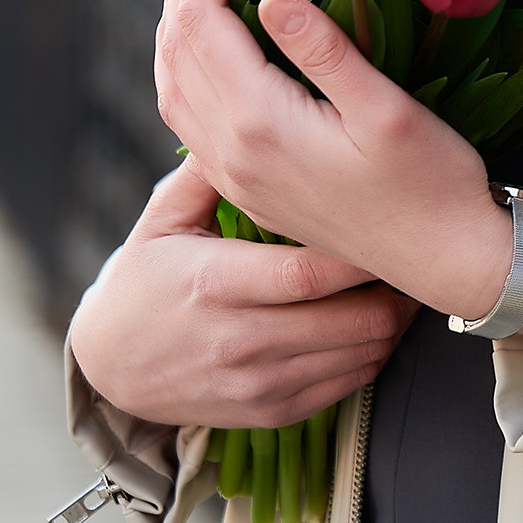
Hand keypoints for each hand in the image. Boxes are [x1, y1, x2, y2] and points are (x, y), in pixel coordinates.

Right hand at [70, 156, 417, 426]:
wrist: (108, 368)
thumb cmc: (141, 281)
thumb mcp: (160, 220)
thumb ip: (206, 171)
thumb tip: (248, 110)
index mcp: (217, 284)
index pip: (311, 272)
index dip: (363, 252)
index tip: (394, 221)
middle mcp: (242, 341)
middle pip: (353, 320)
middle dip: (396, 288)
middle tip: (414, 251)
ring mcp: (260, 383)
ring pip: (362, 355)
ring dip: (393, 321)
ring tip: (402, 282)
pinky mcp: (272, 412)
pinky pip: (348, 385)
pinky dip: (373, 353)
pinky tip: (375, 321)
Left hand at [152, 0, 522, 347]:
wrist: (444, 262)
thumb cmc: (431, 180)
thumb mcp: (386, 107)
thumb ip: (322, 49)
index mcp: (260, 122)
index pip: (201, 21)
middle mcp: (231, 153)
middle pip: (175, 51)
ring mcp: (233, 177)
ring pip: (171, 87)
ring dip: (175, 28)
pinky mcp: (246, 191)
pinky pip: (186, 120)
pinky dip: (182, 71)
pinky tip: (209, 53)